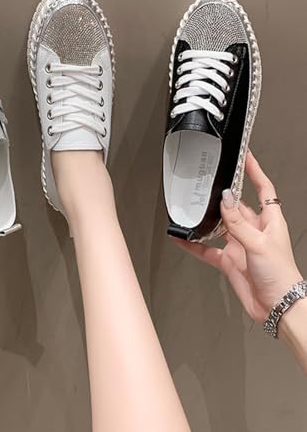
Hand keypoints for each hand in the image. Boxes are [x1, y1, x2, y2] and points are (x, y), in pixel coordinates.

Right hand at [174, 151, 302, 322]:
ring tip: (190, 210)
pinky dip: (194, 245)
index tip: (245, 156)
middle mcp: (254, 230)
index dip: (255, 171)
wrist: (277, 307)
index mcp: (270, 221)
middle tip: (207, 183)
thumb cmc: (281, 275)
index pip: (263, 189)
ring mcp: (240, 245)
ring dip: (206, 220)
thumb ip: (238, 222)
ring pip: (219, 226)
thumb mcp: (259, 243)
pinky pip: (207, 249)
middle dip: (222, 195)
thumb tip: (225, 198)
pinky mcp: (229, 261)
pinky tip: (182, 239)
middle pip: (236, 206)